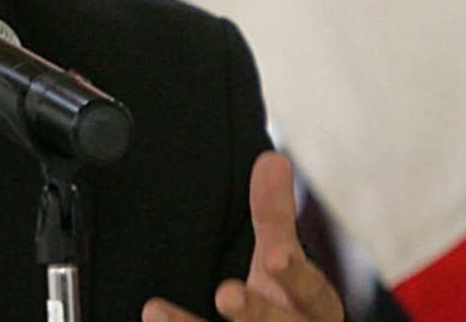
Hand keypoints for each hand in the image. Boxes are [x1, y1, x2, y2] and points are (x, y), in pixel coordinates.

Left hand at [141, 152, 344, 321]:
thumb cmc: (286, 310)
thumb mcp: (282, 265)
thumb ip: (276, 218)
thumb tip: (272, 159)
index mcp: (315, 312)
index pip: (315, 296)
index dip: (297, 278)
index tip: (276, 256)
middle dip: (257, 313)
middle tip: (226, 292)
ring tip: (154, 309)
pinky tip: (150, 316)